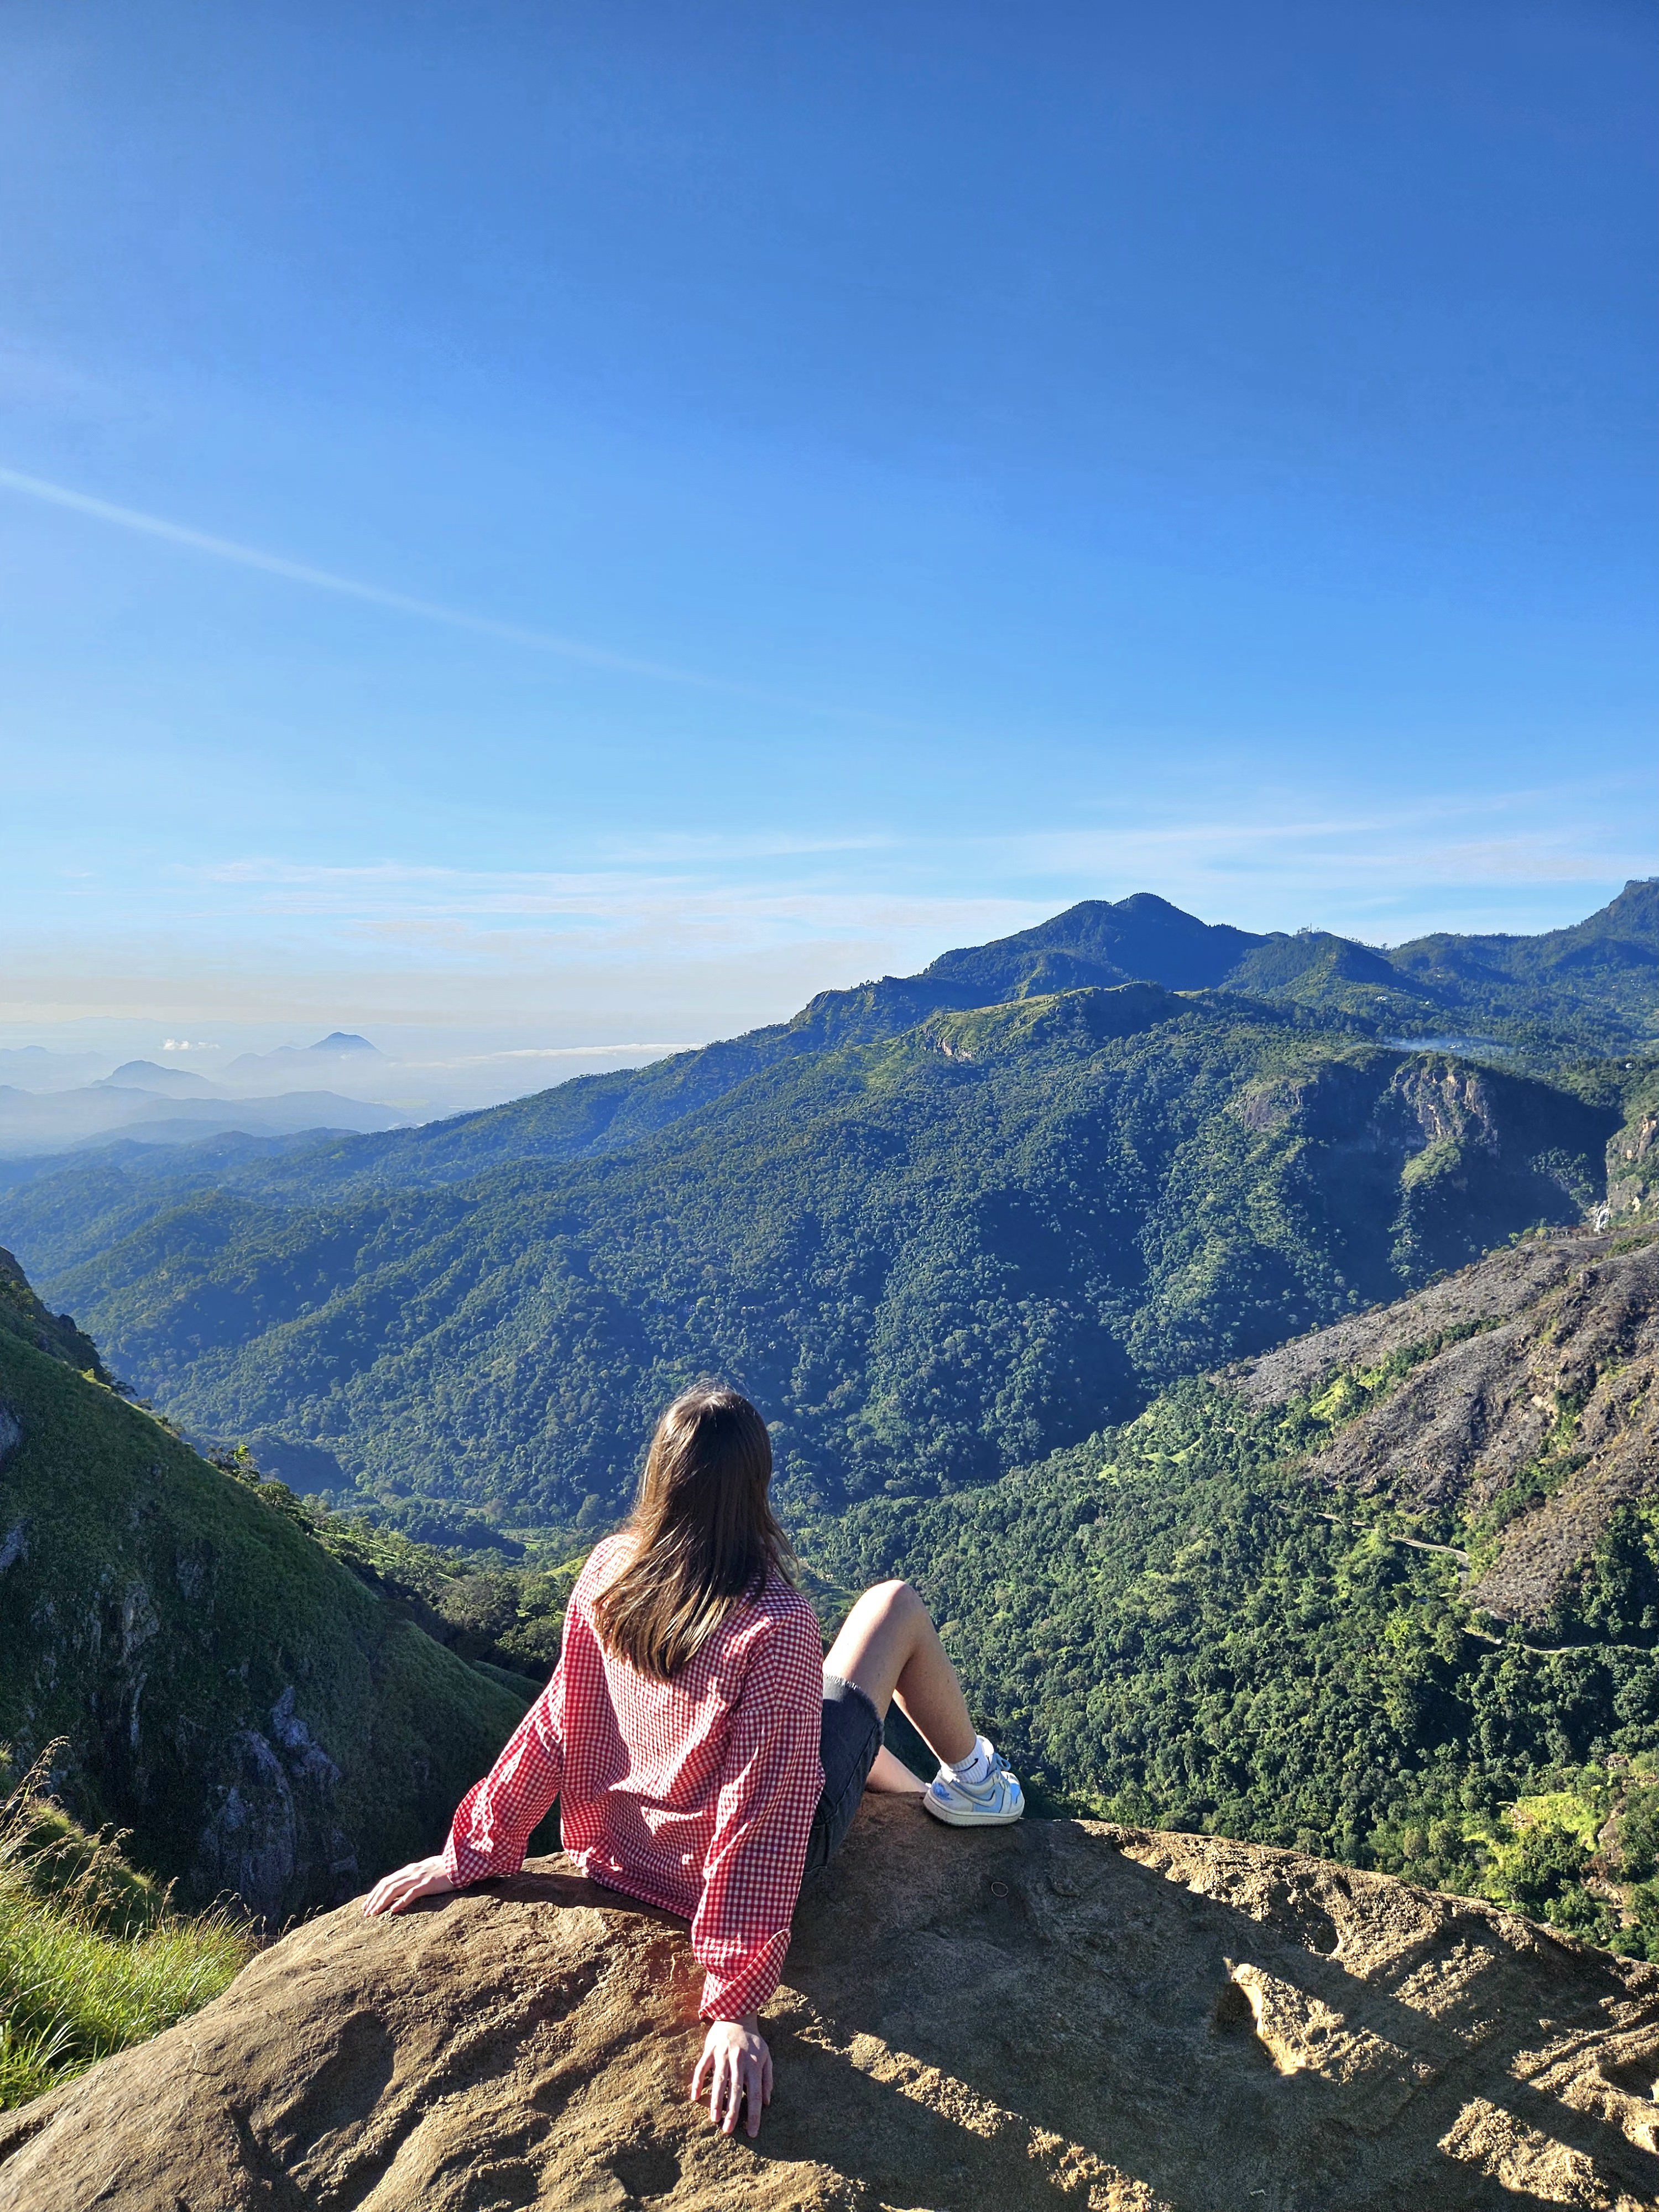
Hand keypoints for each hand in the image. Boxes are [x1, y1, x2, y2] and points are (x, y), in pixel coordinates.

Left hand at [361, 1856, 455, 1917]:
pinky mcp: (428, 1884)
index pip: (386, 1881)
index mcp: (409, 1870)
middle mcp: (411, 1872)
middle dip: (374, 1899)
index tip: (366, 1905)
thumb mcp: (425, 1871)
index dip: (374, 1893)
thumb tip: (403, 1889)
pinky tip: (394, 1910)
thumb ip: (414, 1878)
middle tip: (365, 1913)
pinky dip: (401, 1901)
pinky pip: (412, 1893)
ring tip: (374, 1913)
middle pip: (387, 1885)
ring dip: (382, 1902)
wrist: (460, 1864)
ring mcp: (419, 1877)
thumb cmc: (444, 1870)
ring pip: (395, 1889)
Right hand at [690, 2015, 771, 2138]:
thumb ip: (767, 2079)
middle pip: (735, 2090)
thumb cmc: (753, 2040)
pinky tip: (695, 2097)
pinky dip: (698, 2081)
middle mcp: (739, 2060)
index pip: (755, 2094)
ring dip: (716, 2100)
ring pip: (719, 2080)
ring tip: (714, 2119)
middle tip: (728, 2131)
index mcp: (754, 2064)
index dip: (754, 2115)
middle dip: (732, 2112)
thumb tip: (766, 2102)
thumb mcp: (766, 2056)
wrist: (737, 2013)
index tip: (752, 2133)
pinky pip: (702, 2067)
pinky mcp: (710, 2049)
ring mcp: (723, 2054)